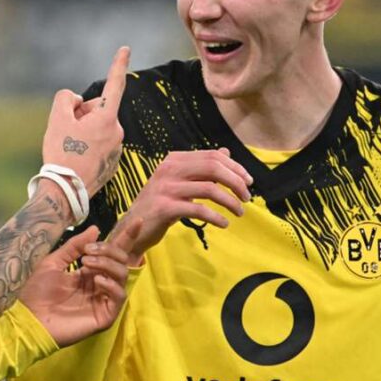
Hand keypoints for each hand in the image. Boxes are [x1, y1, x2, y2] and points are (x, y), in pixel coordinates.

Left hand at [18, 223, 139, 346]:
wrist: (29, 318)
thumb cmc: (37, 292)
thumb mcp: (54, 262)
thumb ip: (74, 246)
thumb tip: (96, 228)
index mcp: (89, 272)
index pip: (113, 254)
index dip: (126, 237)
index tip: (138, 221)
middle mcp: (99, 285)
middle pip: (120, 261)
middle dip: (108, 250)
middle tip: (87, 252)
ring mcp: (103, 300)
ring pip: (122, 275)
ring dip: (107, 263)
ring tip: (86, 264)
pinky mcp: (105, 315)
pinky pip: (119, 296)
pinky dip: (110, 284)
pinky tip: (96, 280)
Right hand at [42, 47, 129, 196]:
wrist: (66, 192)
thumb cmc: (61, 153)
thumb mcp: (56, 119)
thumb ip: (66, 99)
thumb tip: (76, 101)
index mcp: (107, 118)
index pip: (114, 84)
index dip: (118, 64)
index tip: (126, 49)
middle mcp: (117, 132)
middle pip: (98, 111)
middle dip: (82, 115)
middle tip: (67, 132)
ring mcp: (117, 149)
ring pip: (97, 129)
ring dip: (84, 132)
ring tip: (70, 149)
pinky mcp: (112, 164)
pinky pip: (99, 146)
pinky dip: (88, 148)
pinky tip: (77, 160)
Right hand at [107, 148, 251, 265]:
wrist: (132, 228)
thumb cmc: (159, 205)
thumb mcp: (180, 182)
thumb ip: (201, 168)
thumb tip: (226, 152)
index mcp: (174, 160)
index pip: (212, 156)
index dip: (235, 167)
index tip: (248, 182)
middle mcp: (169, 169)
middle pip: (213, 167)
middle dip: (236, 182)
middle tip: (247, 197)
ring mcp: (165, 188)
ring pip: (209, 189)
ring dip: (230, 201)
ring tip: (239, 212)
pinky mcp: (164, 208)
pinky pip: (198, 210)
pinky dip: (216, 217)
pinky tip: (224, 224)